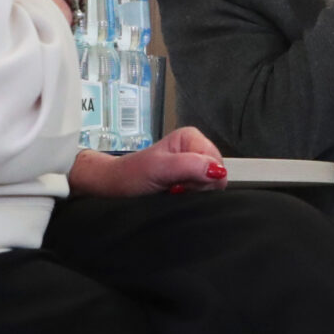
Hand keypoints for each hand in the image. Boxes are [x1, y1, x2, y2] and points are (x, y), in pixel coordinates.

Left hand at [68, 126, 226, 197]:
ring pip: (210, 183)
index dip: (203, 178)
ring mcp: (192, 162)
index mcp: (192, 137)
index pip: (217, 163)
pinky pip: (202, 189)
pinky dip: (190, 195)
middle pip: (216, 173)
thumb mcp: (161, 169)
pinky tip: (175, 192)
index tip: (181, 182)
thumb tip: (217, 171)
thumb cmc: (133, 174)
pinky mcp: (188, 175)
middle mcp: (195, 147)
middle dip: (199, 185)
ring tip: (173, 189)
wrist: (116, 185)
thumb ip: (190, 166)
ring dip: (193, 191)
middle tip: (175, 186)